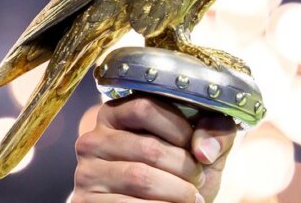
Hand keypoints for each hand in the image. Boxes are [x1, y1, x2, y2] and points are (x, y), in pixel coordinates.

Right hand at [72, 95, 236, 202]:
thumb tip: (204, 149)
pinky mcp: (85, 202)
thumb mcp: (204, 144)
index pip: (144, 108)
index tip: (195, 146)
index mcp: (117, 114)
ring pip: (141, 178)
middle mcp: (94, 140)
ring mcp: (86, 173)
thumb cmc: (183, 169)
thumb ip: (216, 131)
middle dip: (185, 167)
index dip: (178, 128)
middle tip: (199, 179)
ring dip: (178, 191)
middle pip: (148, 148)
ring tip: (191, 196)